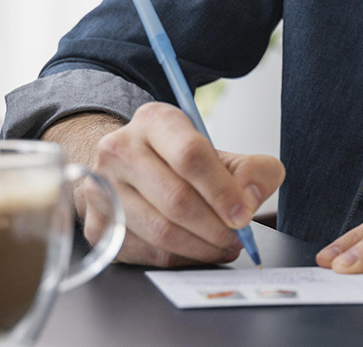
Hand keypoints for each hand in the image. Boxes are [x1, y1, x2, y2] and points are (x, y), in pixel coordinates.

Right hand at [47, 103, 284, 267]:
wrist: (129, 166)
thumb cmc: (180, 160)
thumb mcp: (220, 151)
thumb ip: (251, 169)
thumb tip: (249, 199)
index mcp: (156, 120)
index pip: (191, 155)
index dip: (222, 190)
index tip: (243, 214)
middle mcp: (120, 149)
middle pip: (176, 198)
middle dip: (215, 226)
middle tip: (238, 237)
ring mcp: (101, 188)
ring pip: (160, 231)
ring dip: (200, 247)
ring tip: (223, 246)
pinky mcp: (95, 225)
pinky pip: (145, 252)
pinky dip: (179, 258)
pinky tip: (198, 252)